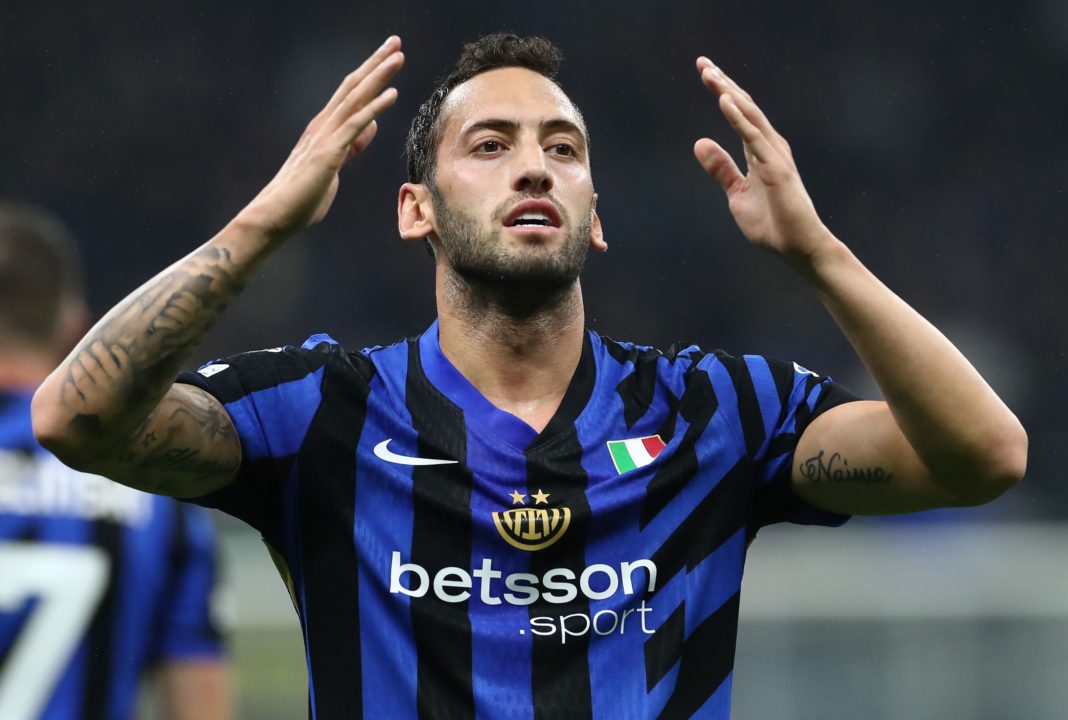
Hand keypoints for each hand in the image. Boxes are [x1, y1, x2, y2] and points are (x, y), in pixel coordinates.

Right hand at [236, 36, 404, 239]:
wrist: (276, 215)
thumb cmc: (303, 197)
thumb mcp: (336, 166)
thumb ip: (352, 146)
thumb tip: (370, 126)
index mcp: (324, 128)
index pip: (350, 93)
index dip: (370, 73)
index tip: (388, 56)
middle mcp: (323, 125)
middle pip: (353, 86)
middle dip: (375, 63)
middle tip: (395, 41)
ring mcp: (325, 137)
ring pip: (355, 98)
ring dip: (378, 75)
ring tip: (398, 56)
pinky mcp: (329, 153)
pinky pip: (355, 124)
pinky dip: (375, 106)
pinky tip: (392, 93)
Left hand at [693, 57, 833, 262]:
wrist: (796, 248)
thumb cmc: (772, 223)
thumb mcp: (737, 194)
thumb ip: (721, 169)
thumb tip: (700, 143)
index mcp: (759, 151)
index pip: (738, 114)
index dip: (722, 91)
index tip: (705, 71)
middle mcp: (768, 146)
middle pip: (743, 107)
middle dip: (723, 84)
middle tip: (702, 62)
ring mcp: (773, 155)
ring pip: (748, 116)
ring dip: (728, 93)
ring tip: (710, 74)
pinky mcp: (776, 168)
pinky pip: (753, 137)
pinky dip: (738, 118)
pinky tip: (724, 100)